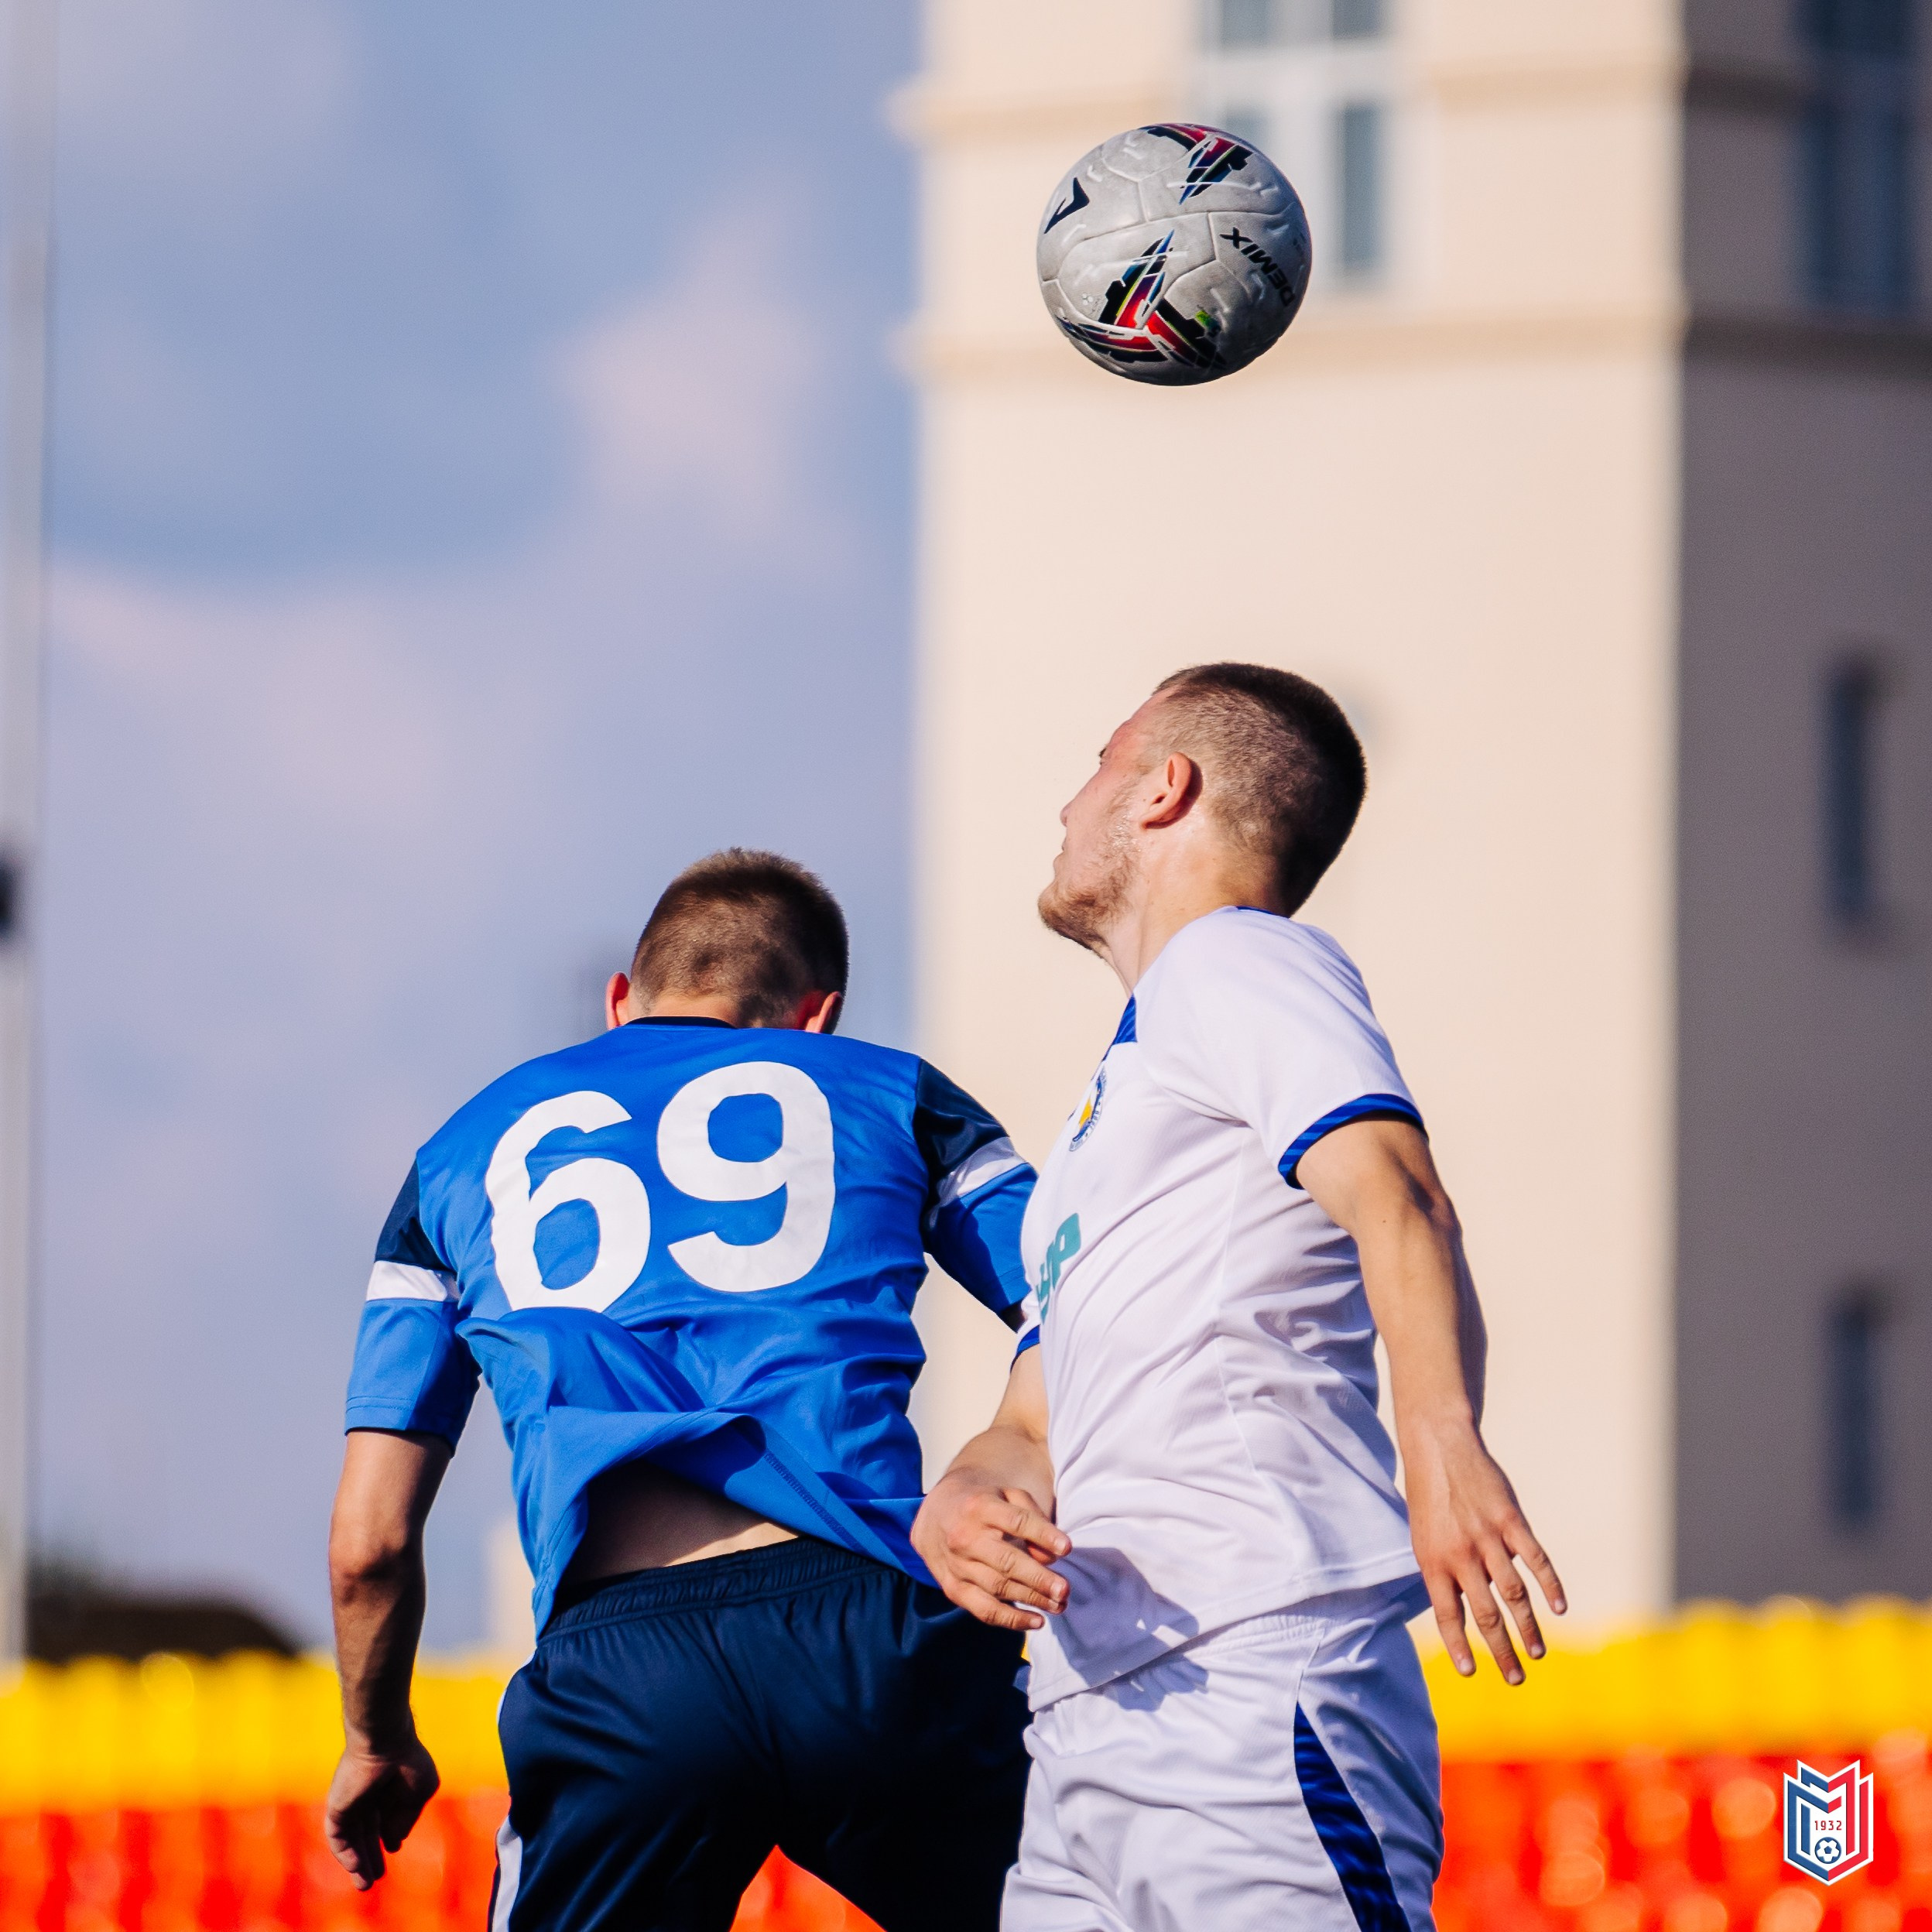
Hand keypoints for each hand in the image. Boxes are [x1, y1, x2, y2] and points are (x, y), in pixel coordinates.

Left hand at [324, 1735, 440, 1887]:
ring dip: (358, 1863)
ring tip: (365, 1885)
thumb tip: (392, 1842)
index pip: (385, 1820)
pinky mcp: (337, 1809)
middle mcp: (368, 1798)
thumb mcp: (421, 1791)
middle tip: (375, 1879)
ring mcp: (351, 1804)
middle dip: (371, 1858)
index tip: (394, 1847)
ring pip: (352, 1840)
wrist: (386, 1742)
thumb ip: (407, 1819)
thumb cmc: (408, 1760)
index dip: (390, 1835)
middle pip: (367, 1835)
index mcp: (389, 1789)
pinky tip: (357, 1867)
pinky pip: (338, 1838)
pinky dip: (346, 1854)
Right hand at [913, 1473, 1070, 1632]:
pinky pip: (984, 1610)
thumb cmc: (981, 1505)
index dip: (1042, 1534)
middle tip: (1065, 1590)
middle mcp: (965, 1537)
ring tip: (1060, 1605)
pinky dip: (1012, 1620)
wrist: (933, 1517)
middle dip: (1038, 1578)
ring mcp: (957, 1565)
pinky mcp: (954, 1589)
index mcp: (980, 1507)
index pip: (1016, 1521)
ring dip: (1032, 1600)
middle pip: (1006, 1561)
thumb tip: (1051, 1557)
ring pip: (998, 1588)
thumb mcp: (1006, 1496)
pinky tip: (1037, 1621)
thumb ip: (1032, 1517)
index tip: (1067, 1548)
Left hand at [1401, 1414, 1564, 1684]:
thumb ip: (1441, 1573)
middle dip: (1501, 1651)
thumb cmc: (1428, 1496)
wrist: (1439, 1447)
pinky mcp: (1510, 1520)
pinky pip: (1534, 1559)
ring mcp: (1487, 1537)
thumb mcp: (1422, 1537)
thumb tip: (1459, 1614)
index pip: (1448, 1614)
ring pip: (1513, 1593)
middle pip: (1485, 1614)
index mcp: (1433, 1561)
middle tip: (1516, 1679)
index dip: (1458, 1645)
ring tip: (1537, 1653)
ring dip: (1528, 1627)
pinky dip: (1549, 1584)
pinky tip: (1559, 1607)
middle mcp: (1460, 1554)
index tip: (1470, 1673)